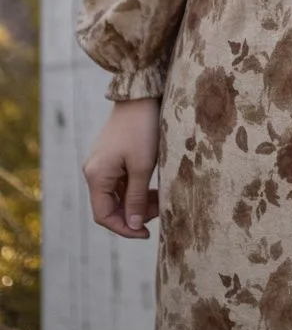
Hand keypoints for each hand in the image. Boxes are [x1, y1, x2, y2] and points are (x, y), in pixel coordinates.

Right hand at [81, 98, 160, 237]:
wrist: (140, 96)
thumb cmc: (142, 129)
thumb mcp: (142, 167)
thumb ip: (136, 198)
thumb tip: (133, 225)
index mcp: (96, 176)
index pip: (104, 215)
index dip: (124, 228)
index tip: (145, 233)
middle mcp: (94, 171)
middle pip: (110, 206)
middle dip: (133, 213)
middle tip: (159, 212)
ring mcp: (102, 163)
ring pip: (117, 194)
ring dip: (137, 201)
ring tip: (160, 200)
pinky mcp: (112, 156)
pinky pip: (121, 181)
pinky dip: (136, 188)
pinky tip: (154, 188)